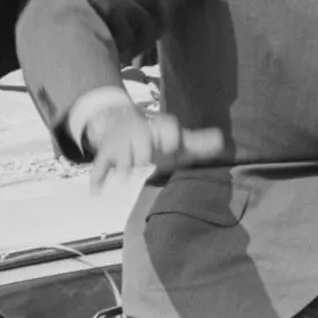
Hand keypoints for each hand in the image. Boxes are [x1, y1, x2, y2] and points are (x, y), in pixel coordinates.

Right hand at [86, 102, 225, 186]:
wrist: (122, 124)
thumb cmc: (157, 138)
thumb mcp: (177, 140)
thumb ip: (198, 142)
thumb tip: (221, 140)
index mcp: (159, 129)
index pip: (166, 128)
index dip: (169, 137)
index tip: (172, 147)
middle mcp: (139, 133)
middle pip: (140, 137)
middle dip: (143, 149)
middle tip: (145, 160)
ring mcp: (121, 143)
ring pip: (120, 151)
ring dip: (122, 162)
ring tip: (126, 174)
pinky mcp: (106, 155)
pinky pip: (99, 166)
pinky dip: (97, 179)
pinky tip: (96, 192)